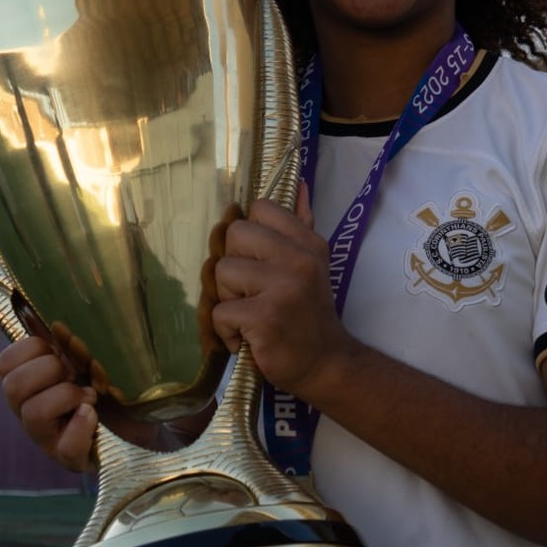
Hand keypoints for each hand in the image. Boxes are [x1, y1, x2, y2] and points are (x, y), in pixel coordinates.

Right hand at [0, 335, 97, 472]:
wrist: (131, 424)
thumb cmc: (92, 384)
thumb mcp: (69, 356)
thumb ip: (39, 334)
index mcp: (24, 386)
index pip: (4, 363)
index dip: (31, 349)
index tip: (57, 350)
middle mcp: (28, 413)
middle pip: (13, 386)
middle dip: (49, 370)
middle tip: (75, 372)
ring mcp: (47, 439)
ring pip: (33, 414)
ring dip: (66, 395)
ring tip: (90, 395)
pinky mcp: (71, 458)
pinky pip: (66, 447)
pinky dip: (80, 426)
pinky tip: (92, 413)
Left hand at [212, 186, 353, 399]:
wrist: (325, 364)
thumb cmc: (310, 314)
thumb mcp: (313, 264)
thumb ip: (300, 224)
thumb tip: (296, 182)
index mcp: (307, 243)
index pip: (261, 209)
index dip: (249, 235)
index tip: (259, 261)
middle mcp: (298, 259)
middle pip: (234, 235)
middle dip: (233, 266)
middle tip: (250, 291)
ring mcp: (283, 287)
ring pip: (222, 272)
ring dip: (227, 299)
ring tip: (249, 316)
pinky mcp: (265, 317)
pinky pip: (220, 311)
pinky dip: (226, 331)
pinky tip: (246, 338)